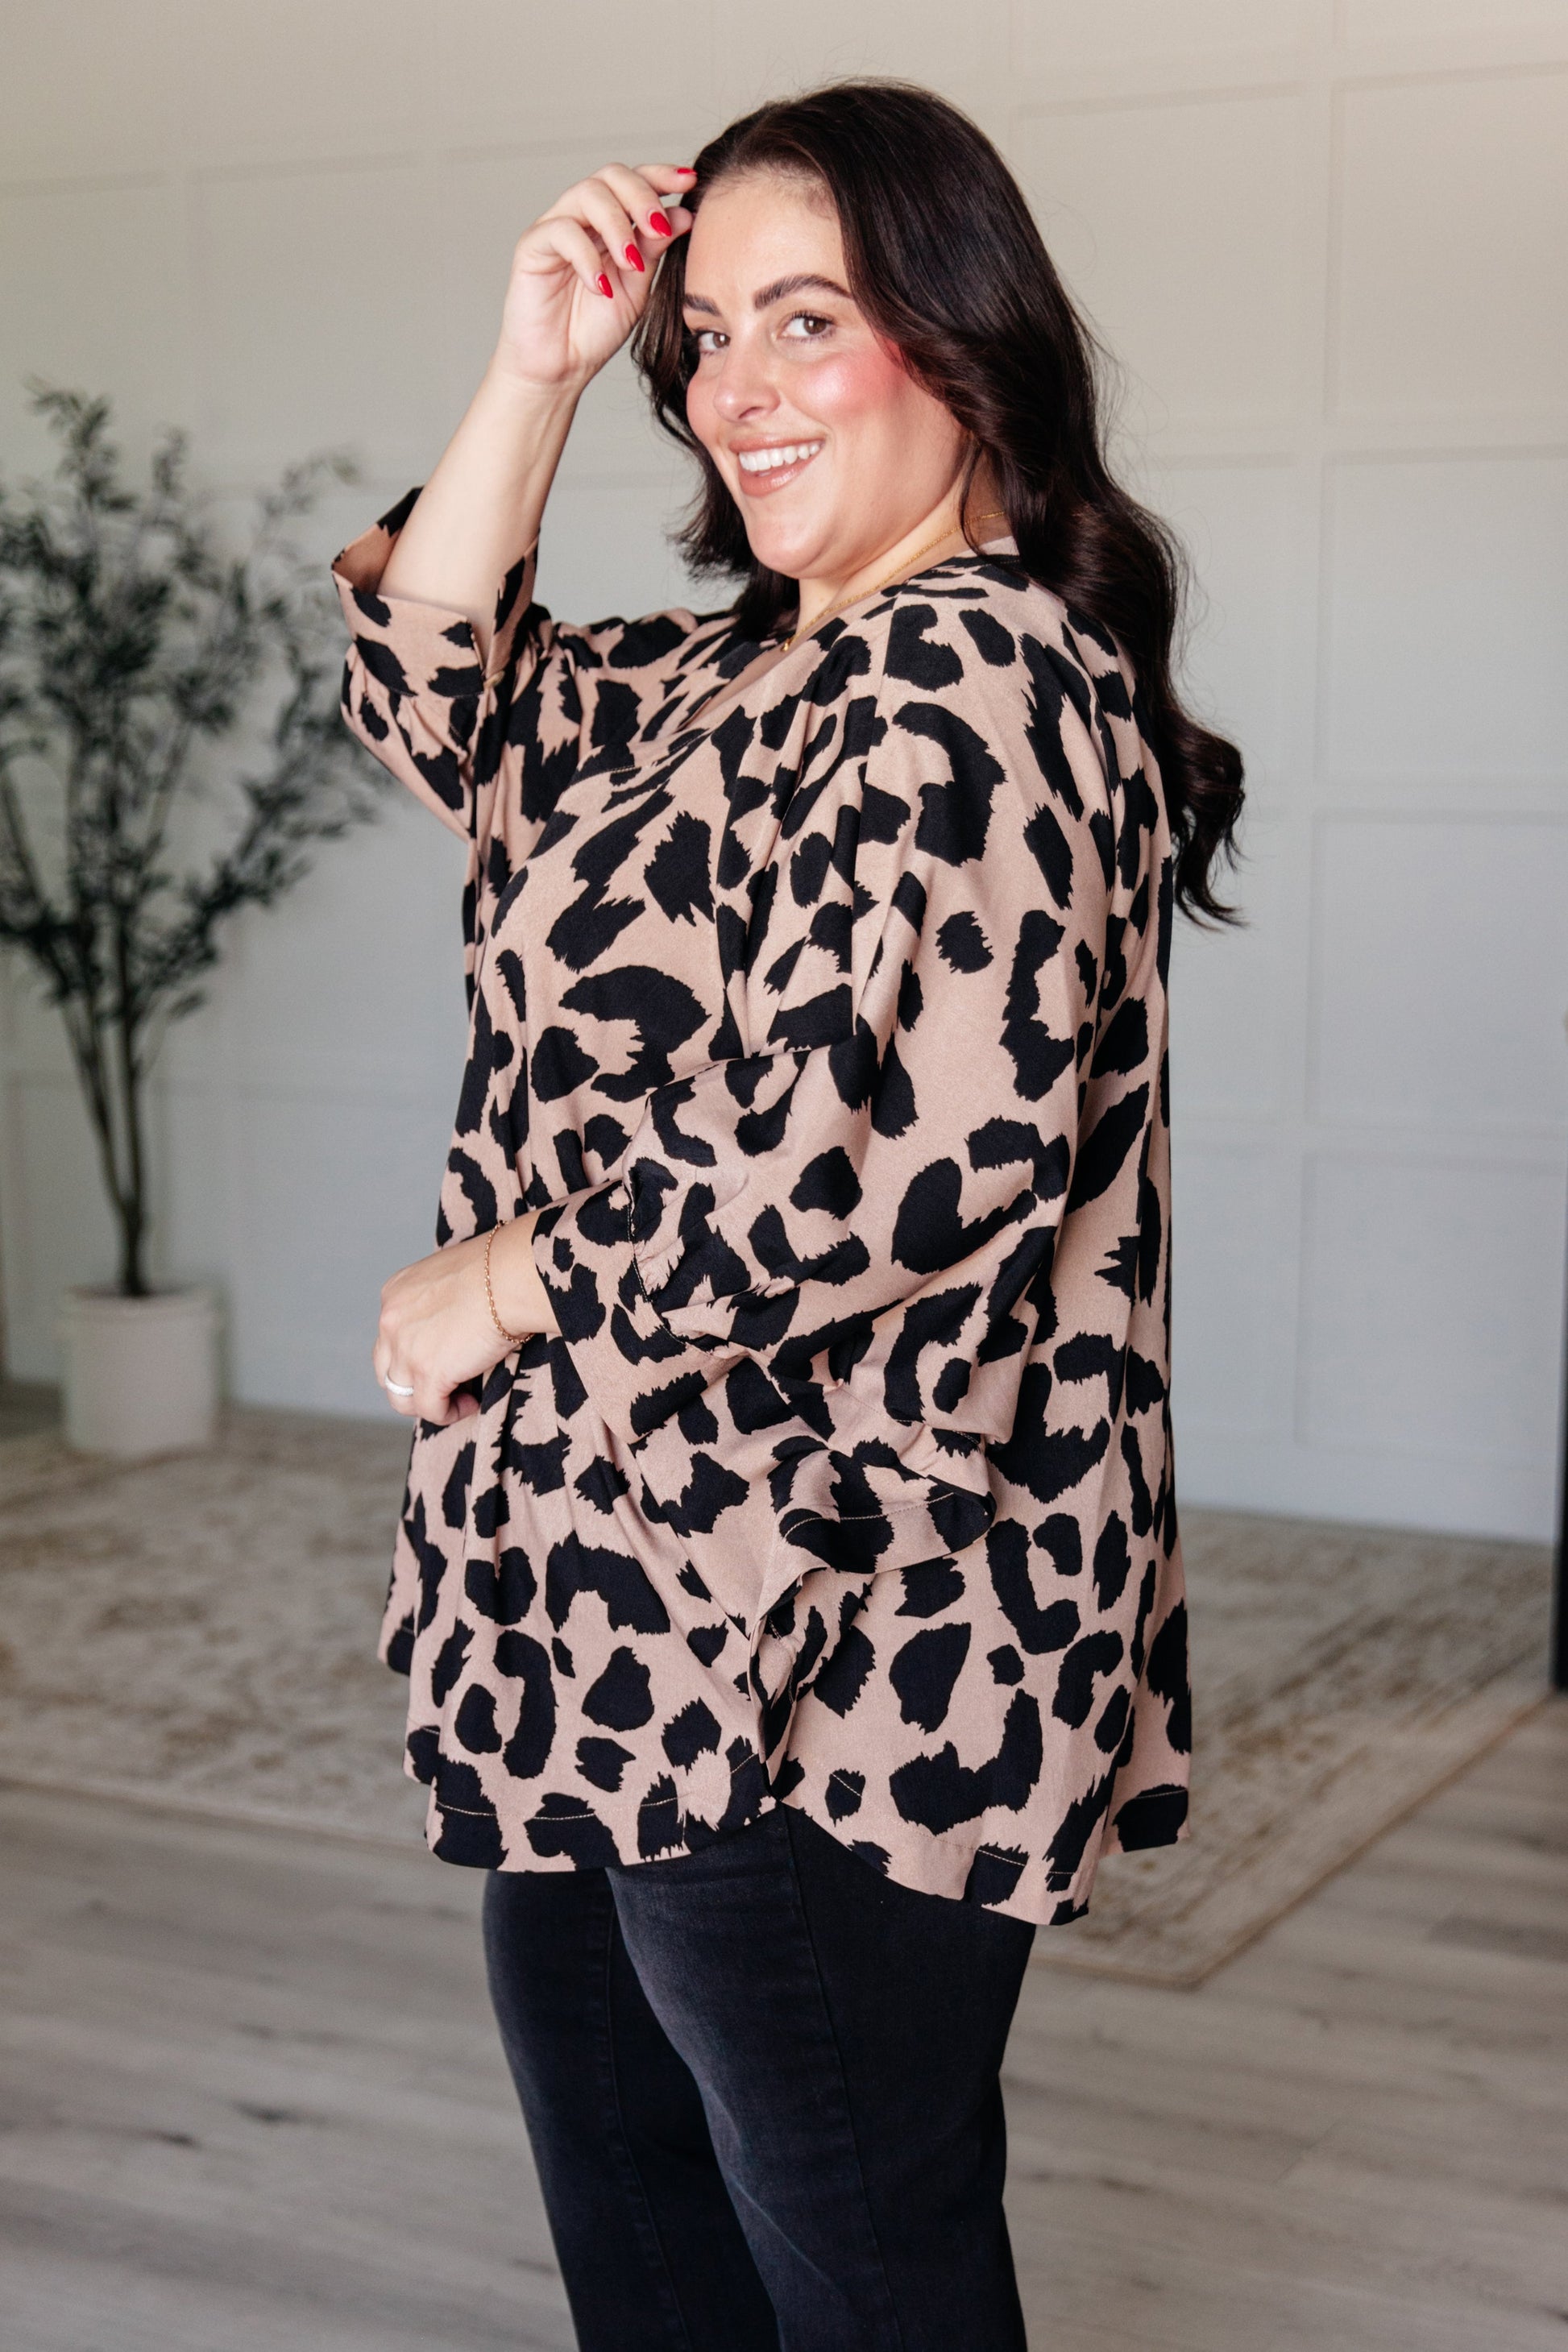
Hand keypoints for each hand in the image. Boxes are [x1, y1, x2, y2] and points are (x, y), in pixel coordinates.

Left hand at [374, 1217, 558, 1424]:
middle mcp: (390, 1322)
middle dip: (412, 1382)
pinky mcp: (428, 1373)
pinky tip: (471, 1403)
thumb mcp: (449, 1277)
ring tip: (459, 1398)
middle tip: (446, 1383)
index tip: (445, 1357)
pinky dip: (450, 1413)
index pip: (390, 1339)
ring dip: (429, 1402)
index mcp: (395, 1295)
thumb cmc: (496, 1270)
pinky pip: (430, 1409)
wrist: (508, 1277)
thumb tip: (452, 1326)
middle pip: (387, 1370)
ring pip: (400, 1397)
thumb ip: (438, 1301)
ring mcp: (405, 1350)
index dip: (414, 1354)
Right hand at [495, 162, 695, 392]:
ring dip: (616, 225)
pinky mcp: (532, 246)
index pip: (634, 182)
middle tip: (658, 228)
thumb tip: (683, 214)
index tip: (690, 182)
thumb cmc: (594, 329)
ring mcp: (556, 227)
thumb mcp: (637, 287)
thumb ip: (655, 250)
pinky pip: (561, 232)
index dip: (661, 175)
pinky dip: (587, 257)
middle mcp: (583, 217)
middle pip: (611, 175)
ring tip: (630, 264)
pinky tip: (601, 287)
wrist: (561, 367)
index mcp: (611, 222)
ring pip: (586, 194)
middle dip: (641, 196)